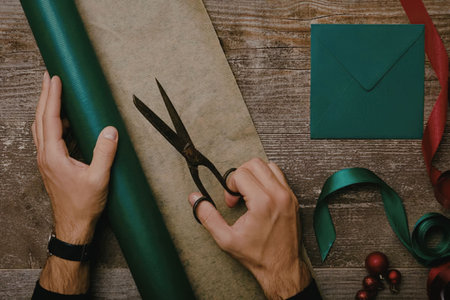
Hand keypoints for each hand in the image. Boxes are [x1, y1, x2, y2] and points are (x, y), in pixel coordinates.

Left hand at [32, 72, 117, 243]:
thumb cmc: (84, 205)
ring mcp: (47, 161)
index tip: (55, 79)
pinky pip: (48, 138)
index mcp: (54, 156)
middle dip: (44, 96)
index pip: (51, 119)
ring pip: (41, 128)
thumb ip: (105, 152)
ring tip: (54, 93)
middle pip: (40, 119)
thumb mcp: (99, 178)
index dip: (52, 97)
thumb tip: (110, 130)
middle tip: (48, 78)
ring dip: (46, 108)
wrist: (73, 226)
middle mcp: (45, 156)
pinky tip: (64, 121)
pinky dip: (52, 123)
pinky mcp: (52, 165)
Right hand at [188, 158, 310, 299]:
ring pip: (269, 166)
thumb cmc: (257, 255)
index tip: (231, 202)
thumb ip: (207, 216)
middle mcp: (278, 195)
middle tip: (238, 194)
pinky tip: (260, 195)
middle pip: (255, 163)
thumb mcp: (226, 239)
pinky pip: (280, 176)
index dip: (230, 186)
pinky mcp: (294, 199)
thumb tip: (195, 198)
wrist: (282, 268)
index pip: (241, 173)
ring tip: (249, 192)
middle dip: (241, 175)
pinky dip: (267, 179)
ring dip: (255, 175)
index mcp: (262, 202)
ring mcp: (289, 196)